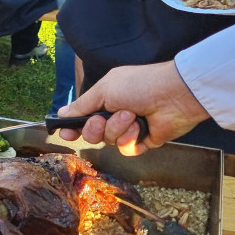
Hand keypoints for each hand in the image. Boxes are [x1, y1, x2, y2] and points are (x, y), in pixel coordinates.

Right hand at [56, 61, 209, 155]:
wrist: (172, 95)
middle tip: (103, 119)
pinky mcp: (143, 141)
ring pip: (109, 141)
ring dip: (117, 129)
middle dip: (95, 128)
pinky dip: (130, 140)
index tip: (66, 133)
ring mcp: (129, 129)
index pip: (83, 118)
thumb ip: (82, 105)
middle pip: (92, 134)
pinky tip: (139, 129)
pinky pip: (126, 149)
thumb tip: (61, 113)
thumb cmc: (139, 85)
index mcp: (105, 99)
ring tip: (131, 116)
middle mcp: (115, 115)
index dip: (73, 127)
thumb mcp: (104, 89)